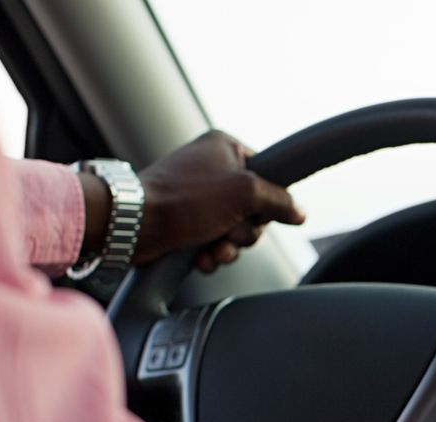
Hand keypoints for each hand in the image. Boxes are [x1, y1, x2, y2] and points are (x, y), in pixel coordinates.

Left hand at [80, 130, 305, 271]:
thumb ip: (280, 201)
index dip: (268, 202)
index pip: (268, 176)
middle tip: (230, 232)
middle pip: (254, 209)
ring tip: (213, 249)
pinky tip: (201, 258)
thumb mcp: (246, 193)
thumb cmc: (185, 199)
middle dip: (245, 231)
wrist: (135, 224)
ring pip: (235, 230)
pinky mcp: (186, 222)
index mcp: (225, 149)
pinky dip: (211, 254)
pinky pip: (214, 242)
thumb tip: (300, 212)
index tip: (257, 212)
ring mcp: (198, 197)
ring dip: (229, 247)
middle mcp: (211, 169)